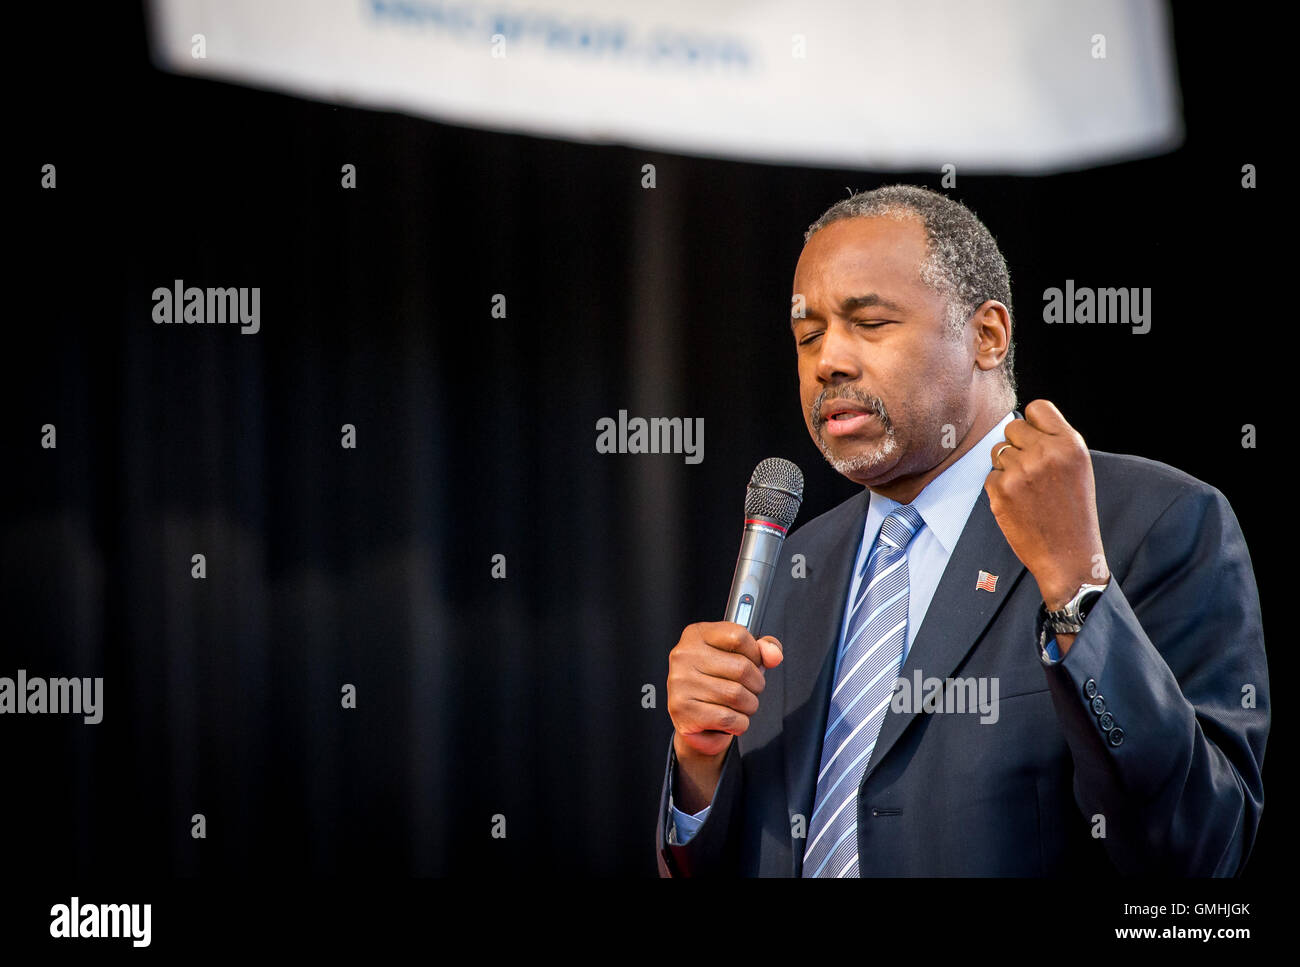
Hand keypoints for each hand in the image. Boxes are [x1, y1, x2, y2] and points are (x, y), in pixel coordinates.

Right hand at [666, 622, 782, 811]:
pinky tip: (730, 722)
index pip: (739, 635)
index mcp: (695, 634)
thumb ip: (764, 651)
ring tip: (741, 708)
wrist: (697, 724)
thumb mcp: (744, 661)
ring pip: (738, 695)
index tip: (754, 663)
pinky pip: (730, 719)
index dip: (755, 653)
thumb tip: (774, 654)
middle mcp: (681, 655)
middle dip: (756, 686)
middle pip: (743, 668)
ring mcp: (678, 684)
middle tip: (750, 693)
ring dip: (749, 707)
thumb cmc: (721, 683)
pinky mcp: (682, 713)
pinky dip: (739, 725)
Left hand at [985, 400, 1109, 612]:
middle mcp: (1046, 453)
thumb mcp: (1077, 469)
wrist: (1068, 556)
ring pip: (998, 451)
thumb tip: (1020, 425)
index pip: (1038, 407)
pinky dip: (999, 489)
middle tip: (1031, 471)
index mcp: (1070, 444)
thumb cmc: (1072, 512)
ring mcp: (1022, 471)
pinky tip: (1018, 505)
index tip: (1035, 439)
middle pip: (1012, 427)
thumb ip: (1053, 442)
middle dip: (1017, 445)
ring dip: (1006, 467)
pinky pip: (990, 476)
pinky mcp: (1001, 490)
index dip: (1032, 422)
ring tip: (1028, 491)